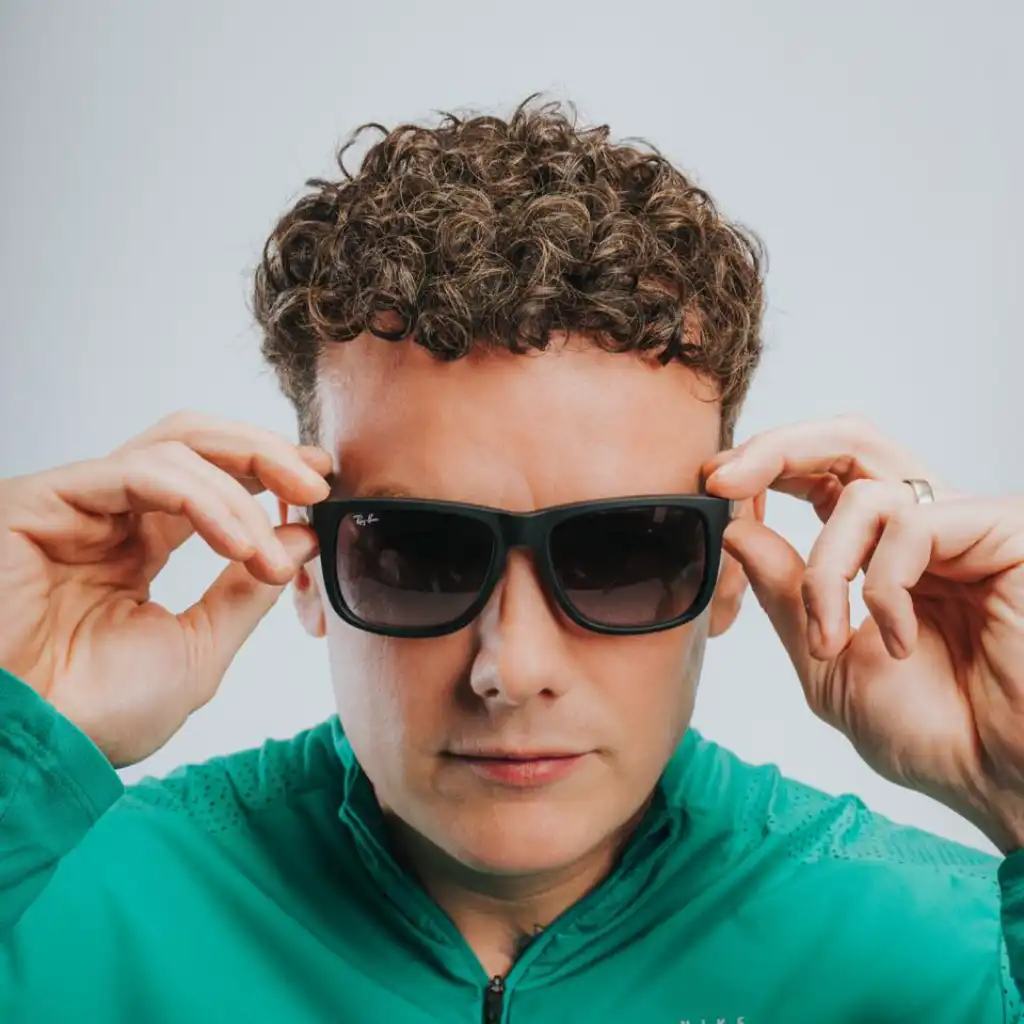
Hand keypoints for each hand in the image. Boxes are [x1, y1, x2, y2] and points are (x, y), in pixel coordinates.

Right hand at [0, 412, 330, 767]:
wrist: (32, 750)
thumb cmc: (99, 714)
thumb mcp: (199, 647)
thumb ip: (248, 590)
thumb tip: (300, 536)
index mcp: (138, 544)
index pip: (210, 479)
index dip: (266, 470)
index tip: (320, 480)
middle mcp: (108, 515)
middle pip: (196, 443)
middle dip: (264, 455)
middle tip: (317, 481)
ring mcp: (76, 504)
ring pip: (175, 449)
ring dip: (241, 489)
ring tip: (271, 550)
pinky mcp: (41, 500)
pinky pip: (140, 473)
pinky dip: (202, 500)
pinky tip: (239, 544)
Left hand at [703, 415, 1023, 851]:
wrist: (999, 781)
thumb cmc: (930, 733)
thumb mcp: (826, 661)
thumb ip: (784, 594)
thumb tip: (735, 530)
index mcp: (881, 549)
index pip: (821, 473)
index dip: (765, 467)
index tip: (712, 486)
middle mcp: (925, 525)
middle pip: (847, 440)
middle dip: (776, 450)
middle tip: (722, 480)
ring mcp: (965, 526)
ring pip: (864, 491)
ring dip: (825, 570)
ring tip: (831, 639)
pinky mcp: (1004, 531)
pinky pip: (911, 527)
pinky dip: (882, 587)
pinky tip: (897, 640)